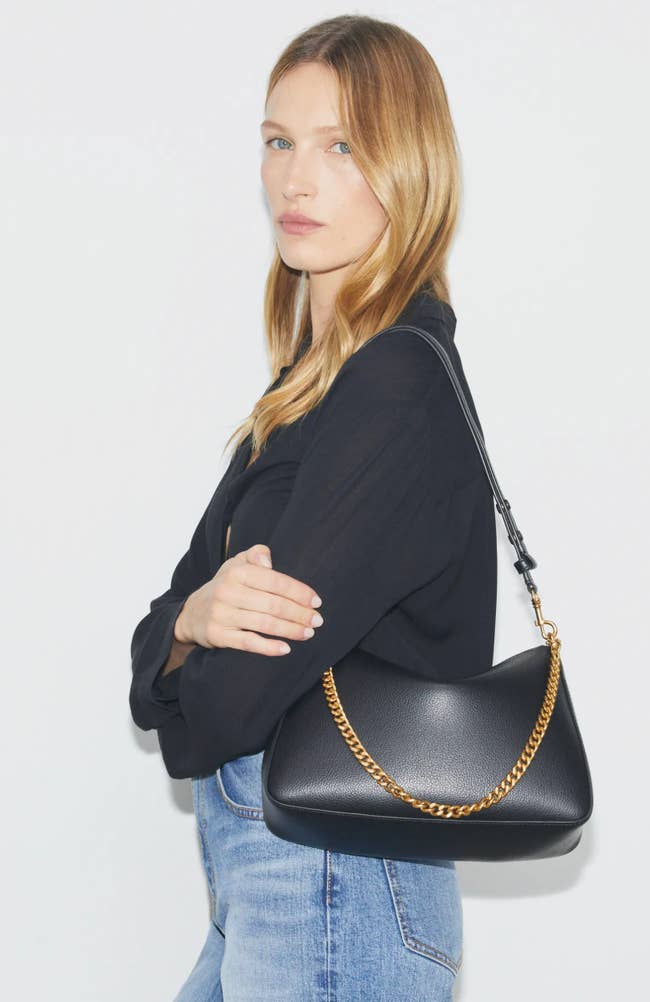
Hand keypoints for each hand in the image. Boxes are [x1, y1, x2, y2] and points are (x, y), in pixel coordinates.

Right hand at [174, 544, 323, 655]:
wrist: (191, 613)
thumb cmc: (225, 586)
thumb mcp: (237, 564)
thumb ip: (256, 555)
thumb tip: (269, 562)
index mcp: (237, 572)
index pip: (275, 581)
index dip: (299, 592)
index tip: (316, 602)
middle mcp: (228, 592)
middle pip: (273, 604)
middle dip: (299, 613)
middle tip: (317, 620)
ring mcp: (222, 614)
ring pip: (264, 623)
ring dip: (290, 630)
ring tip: (308, 633)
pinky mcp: (218, 635)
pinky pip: (247, 642)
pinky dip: (268, 647)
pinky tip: (285, 649)